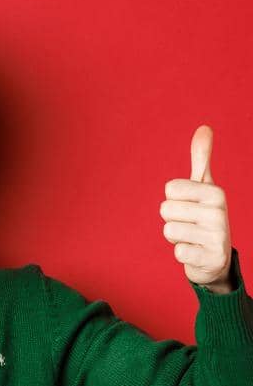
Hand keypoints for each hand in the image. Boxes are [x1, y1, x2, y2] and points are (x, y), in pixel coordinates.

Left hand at [161, 125, 233, 292]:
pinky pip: (177, 252)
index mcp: (215, 192)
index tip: (189, 206)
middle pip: (165, 209)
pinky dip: (182, 253)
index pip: (169, 189)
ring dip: (176, 237)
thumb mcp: (204, 187)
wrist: (215, 257)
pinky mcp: (211, 258)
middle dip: (172, 219)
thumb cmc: (203, 216)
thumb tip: (203, 128)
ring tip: (192, 238)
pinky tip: (195, 252)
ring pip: (168, 230)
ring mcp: (217, 236)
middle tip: (189, 224)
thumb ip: (201, 159)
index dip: (174, 200)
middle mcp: (219, 212)